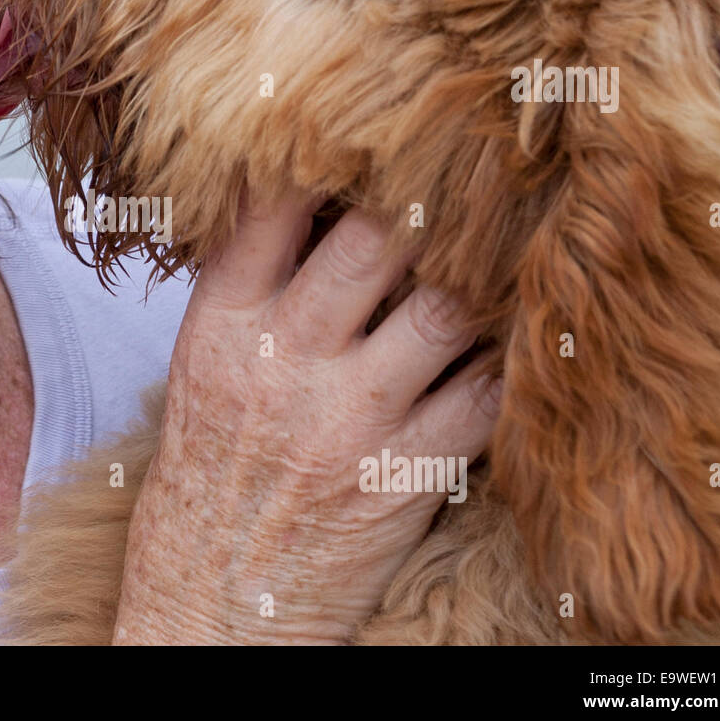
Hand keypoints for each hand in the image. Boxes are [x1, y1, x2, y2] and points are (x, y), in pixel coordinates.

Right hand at [112, 188, 502, 643]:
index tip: (368, 124)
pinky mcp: (404, 476)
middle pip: (374, 240)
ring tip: (506, 239)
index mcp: (220, 325)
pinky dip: (511, 359)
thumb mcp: (200, 366)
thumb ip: (251, 288)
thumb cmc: (211, 471)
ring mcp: (347, 418)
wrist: (211, 596)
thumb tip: (327, 203)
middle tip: (466, 163)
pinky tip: (518, 333)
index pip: (272, 206)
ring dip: (482, 271)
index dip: (327, 152)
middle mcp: (282, 361)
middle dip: (427, 194)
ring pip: (444, 308)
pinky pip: (485, 395)